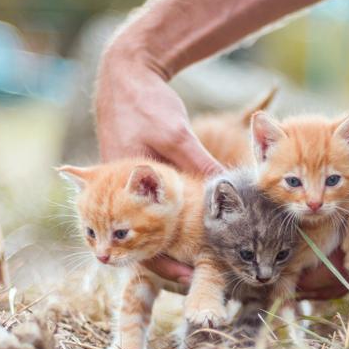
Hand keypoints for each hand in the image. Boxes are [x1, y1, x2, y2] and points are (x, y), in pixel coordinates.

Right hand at [95, 40, 222, 284]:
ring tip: (193, 259)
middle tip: (194, 274)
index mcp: (121, 186)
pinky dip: (164, 217)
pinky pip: (146, 205)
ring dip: (165, 241)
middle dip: (166, 258)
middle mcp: (118, 190)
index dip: (164, 261)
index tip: (188, 275)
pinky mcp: (134, 175)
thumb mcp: (176, 136)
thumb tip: (230, 190)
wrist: (125, 74)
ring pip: (142, 223)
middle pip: (138, 238)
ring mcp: (124, 183)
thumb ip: (200, 164)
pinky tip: (189, 225)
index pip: (137, 239)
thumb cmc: (147, 103)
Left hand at [297, 117, 348, 299]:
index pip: (318, 258)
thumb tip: (304, 169)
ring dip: (327, 285)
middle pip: (331, 279)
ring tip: (304, 287)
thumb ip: (333, 166)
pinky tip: (335, 272)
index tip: (279, 270)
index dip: (296, 269)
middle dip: (307, 285)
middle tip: (285, 286)